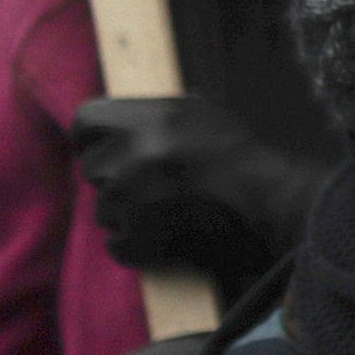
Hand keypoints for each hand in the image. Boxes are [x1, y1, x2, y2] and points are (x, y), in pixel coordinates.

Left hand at [70, 98, 323, 284]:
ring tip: (165, 208)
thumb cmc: (241, 156)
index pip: (86, 120)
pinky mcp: (132, 239)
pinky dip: (135, 239)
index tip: (103, 143)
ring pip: (104, 206)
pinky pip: (116, 240)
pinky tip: (165, 232)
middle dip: (116, 173)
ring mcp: (128, 202)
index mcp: (149, 121)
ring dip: (127, 208)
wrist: (267, 206)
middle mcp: (131, 157)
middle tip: (151, 179)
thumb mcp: (204, 114)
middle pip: (94, 166)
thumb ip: (160, 115)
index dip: (93, 133)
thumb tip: (126, 118)